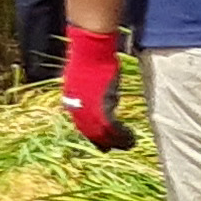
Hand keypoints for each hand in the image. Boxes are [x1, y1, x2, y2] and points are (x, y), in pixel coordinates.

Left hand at [63, 27, 135, 148]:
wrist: (91, 53)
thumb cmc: (88, 61)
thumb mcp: (81, 80)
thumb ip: (84, 94)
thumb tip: (90, 100)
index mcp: (70, 103)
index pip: (81, 127)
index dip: (93, 136)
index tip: (102, 143)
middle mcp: (77, 110)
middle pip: (91, 133)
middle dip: (105, 142)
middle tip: (117, 147)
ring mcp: (88, 109)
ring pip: (103, 133)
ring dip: (117, 141)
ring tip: (128, 144)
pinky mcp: (102, 106)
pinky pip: (112, 128)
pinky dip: (122, 135)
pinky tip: (130, 137)